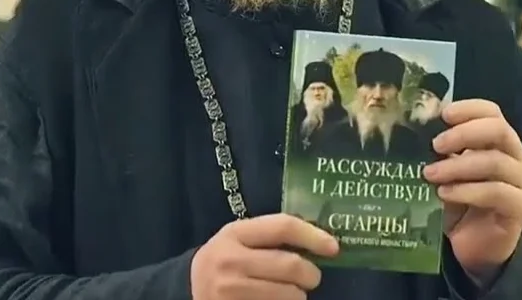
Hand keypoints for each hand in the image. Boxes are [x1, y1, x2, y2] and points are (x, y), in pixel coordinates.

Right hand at [191, 213, 338, 299]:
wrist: (187, 289)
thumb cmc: (222, 260)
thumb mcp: (237, 239)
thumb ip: (269, 236)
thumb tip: (320, 241)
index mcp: (235, 234)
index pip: (283, 227)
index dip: (313, 236)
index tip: (333, 247)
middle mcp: (232, 262)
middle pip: (291, 266)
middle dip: (311, 274)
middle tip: (310, 278)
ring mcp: (232, 292)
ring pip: (290, 296)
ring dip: (299, 296)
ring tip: (290, 293)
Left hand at [424, 99, 521, 284]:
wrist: (474, 246)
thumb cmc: (459, 202)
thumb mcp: (446, 171)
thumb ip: (440, 151)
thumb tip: (413, 130)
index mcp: (499, 141)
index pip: (492, 112)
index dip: (469, 109)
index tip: (443, 114)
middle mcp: (516, 156)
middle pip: (499, 130)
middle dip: (464, 133)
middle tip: (435, 144)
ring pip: (495, 162)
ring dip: (458, 166)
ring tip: (430, 174)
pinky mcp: (521, 207)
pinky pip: (496, 192)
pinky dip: (466, 190)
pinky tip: (444, 194)